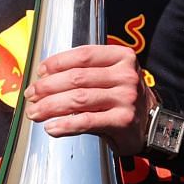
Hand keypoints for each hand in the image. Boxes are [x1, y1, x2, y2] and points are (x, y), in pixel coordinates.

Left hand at [22, 44, 153, 154]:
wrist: (152, 124)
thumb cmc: (123, 98)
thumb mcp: (111, 76)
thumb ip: (85, 72)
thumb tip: (43, 77)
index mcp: (122, 57)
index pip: (83, 55)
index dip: (57, 63)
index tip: (40, 72)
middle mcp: (126, 75)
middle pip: (76, 78)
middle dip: (47, 87)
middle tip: (31, 95)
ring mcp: (126, 98)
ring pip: (78, 99)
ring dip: (50, 106)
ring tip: (34, 113)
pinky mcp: (123, 120)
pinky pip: (86, 121)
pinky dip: (65, 125)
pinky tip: (51, 127)